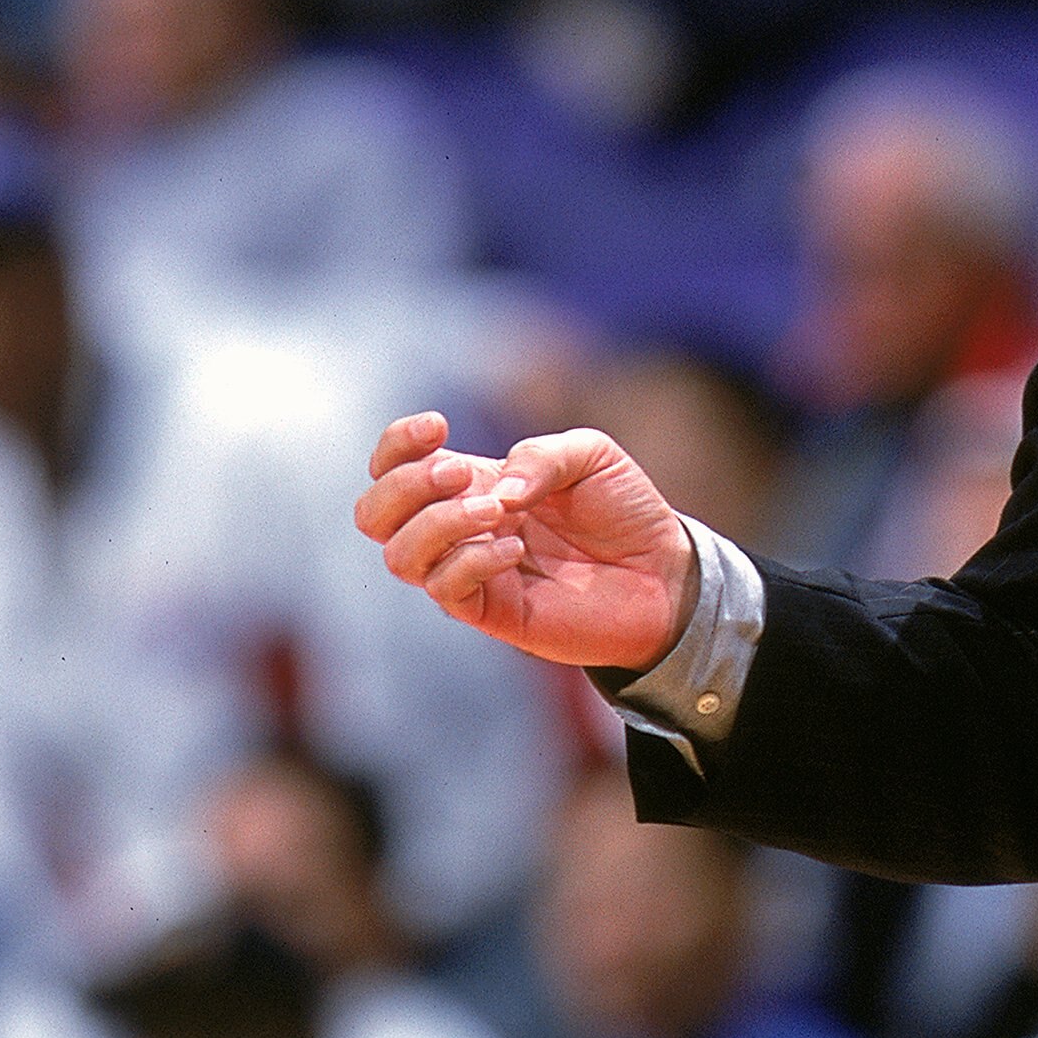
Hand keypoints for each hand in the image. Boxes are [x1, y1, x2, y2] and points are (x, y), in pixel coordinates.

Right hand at [354, 412, 696, 671]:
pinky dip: (472, 561)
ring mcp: (470, 571)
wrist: (664, 571)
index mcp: (471, 484)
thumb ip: (540, 456)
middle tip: (461, 475)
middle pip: (372, 514)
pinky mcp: (492, 612)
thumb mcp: (591, 456)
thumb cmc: (624, 510)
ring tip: (498, 512)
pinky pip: (445, 590)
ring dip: (438, 524)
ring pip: (398, 555)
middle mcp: (459, 528)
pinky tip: (516, 550)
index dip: (396, 444)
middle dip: (404, 485)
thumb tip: (495, 490)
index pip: (393, 466)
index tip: (437, 425)